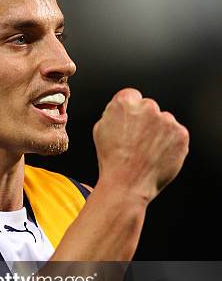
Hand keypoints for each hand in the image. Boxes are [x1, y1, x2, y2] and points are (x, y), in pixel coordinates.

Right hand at [93, 88, 188, 202]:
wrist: (127, 184)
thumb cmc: (111, 160)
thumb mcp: (100, 130)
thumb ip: (114, 113)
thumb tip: (125, 109)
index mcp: (125, 102)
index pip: (132, 97)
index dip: (129, 112)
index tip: (129, 125)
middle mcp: (148, 107)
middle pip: (149, 108)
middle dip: (145, 121)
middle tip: (137, 142)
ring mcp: (167, 120)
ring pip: (164, 121)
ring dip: (159, 133)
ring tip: (146, 152)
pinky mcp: (181, 134)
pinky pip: (176, 135)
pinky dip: (170, 144)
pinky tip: (157, 156)